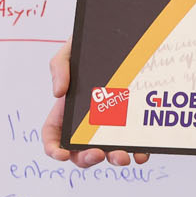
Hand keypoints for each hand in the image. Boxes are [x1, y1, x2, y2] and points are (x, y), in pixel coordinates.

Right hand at [42, 40, 148, 167]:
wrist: (122, 37)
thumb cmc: (90, 46)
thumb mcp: (70, 50)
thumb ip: (58, 67)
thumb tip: (57, 93)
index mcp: (66, 111)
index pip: (53, 136)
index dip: (54, 149)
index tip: (62, 154)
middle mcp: (87, 123)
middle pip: (80, 151)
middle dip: (87, 159)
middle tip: (97, 154)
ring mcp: (110, 124)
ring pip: (108, 151)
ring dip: (113, 158)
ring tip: (122, 157)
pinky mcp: (131, 122)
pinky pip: (133, 143)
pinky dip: (137, 152)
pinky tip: (142, 153)